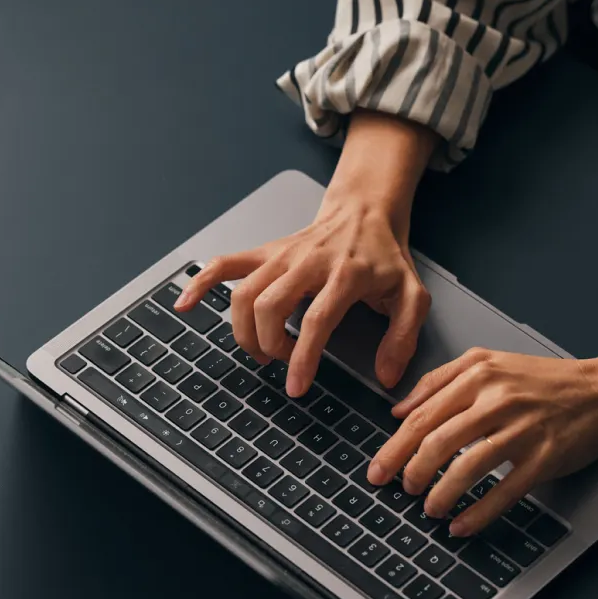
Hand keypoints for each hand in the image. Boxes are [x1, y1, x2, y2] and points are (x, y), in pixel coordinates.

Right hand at [178, 201, 430, 396]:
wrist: (366, 212)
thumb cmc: (385, 258)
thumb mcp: (412, 296)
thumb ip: (403, 338)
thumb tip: (385, 376)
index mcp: (345, 274)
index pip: (317, 319)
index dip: (303, 357)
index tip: (296, 386)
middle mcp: (308, 262)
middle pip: (270, 306)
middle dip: (269, 345)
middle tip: (283, 364)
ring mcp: (281, 255)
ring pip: (244, 293)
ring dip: (244, 330)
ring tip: (262, 350)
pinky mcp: (265, 252)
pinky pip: (224, 265)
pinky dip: (200, 284)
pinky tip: (185, 304)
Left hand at [366, 348, 597, 535]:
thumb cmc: (542, 379)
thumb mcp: (487, 362)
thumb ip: (439, 380)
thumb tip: (399, 410)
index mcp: (478, 376)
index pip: (423, 415)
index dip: (394, 447)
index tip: (378, 469)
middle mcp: (497, 401)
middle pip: (438, 441)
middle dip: (411, 472)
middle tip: (401, 489)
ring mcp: (521, 430)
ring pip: (467, 467)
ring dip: (441, 494)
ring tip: (428, 508)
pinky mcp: (543, 458)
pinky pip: (504, 491)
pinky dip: (478, 513)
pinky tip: (461, 524)